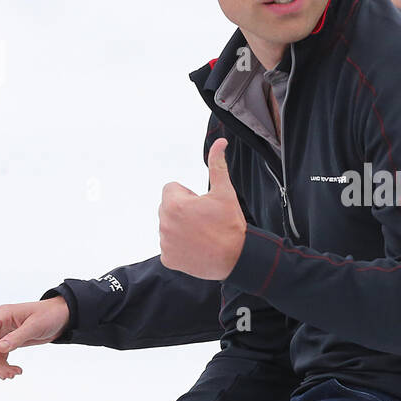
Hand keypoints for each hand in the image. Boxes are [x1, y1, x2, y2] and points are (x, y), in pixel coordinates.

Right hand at [0, 297, 70, 378]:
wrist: (63, 316)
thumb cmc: (50, 315)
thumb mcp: (35, 326)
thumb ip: (17, 337)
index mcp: (2, 315)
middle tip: (8, 375)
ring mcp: (3, 333)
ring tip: (14, 374)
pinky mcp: (10, 341)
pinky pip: (0, 356)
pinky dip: (5, 365)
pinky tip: (16, 371)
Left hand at [159, 138, 245, 280]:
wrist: (236, 257)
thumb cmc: (230, 224)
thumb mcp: (224, 192)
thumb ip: (217, 165)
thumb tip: (219, 142)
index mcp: (174, 204)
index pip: (171, 189)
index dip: (189, 196)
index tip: (202, 206)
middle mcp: (164, 223)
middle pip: (168, 208)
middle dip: (183, 211)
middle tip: (204, 221)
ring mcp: (165, 242)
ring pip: (169, 227)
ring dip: (181, 228)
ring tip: (202, 235)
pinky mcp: (168, 258)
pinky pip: (169, 246)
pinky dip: (180, 247)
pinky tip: (196, 248)